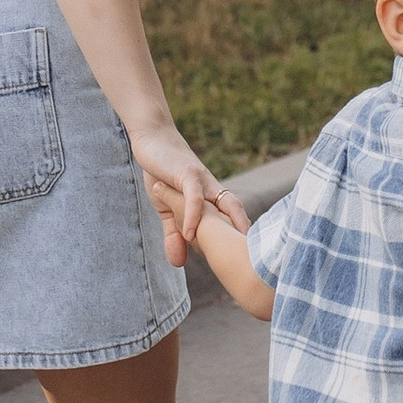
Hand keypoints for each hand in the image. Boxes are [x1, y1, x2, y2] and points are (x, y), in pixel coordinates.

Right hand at [132, 121, 247, 252]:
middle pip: (237, 211)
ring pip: (222, 204)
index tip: (251, 261)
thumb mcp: (167, 209)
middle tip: (252, 261)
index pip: (234, 218)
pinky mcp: (186, 173)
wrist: (151, 138)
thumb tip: (178, 264)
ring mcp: (202, 180)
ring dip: (225, 229)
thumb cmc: (162, 173)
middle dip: (246, 234)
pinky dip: (193, 217)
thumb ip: (174, 235)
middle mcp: (213, 188)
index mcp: (212, 196)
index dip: (243, 237)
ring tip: (225, 254)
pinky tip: (189, 235)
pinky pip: (194, 198)